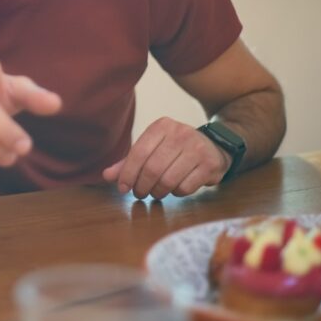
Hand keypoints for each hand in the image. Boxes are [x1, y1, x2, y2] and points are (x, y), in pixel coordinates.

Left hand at [101, 117, 231, 199]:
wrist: (214, 146)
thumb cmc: (176, 150)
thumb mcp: (153, 148)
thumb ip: (129, 161)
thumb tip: (107, 176)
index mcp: (162, 126)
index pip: (138, 152)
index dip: (127, 174)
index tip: (122, 188)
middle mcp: (180, 133)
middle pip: (152, 169)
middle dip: (142, 186)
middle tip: (140, 193)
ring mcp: (197, 148)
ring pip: (168, 180)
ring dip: (158, 192)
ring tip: (156, 192)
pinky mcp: (210, 164)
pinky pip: (185, 187)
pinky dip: (176, 193)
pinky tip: (176, 188)